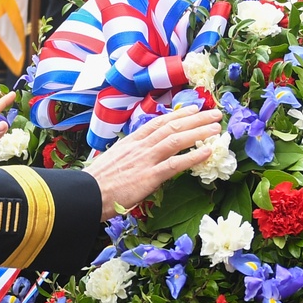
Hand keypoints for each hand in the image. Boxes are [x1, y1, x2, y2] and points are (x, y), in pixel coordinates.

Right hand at [86, 107, 222, 218]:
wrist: (86, 194)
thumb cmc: (97, 182)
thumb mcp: (113, 160)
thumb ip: (129, 156)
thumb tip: (137, 157)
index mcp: (131, 142)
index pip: (158, 122)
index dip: (178, 114)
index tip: (193, 109)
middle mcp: (140, 146)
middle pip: (172, 126)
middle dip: (196, 118)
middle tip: (215, 113)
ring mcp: (145, 160)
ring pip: (176, 140)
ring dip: (199, 132)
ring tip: (216, 128)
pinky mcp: (149, 176)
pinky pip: (175, 164)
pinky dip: (193, 156)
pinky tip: (207, 152)